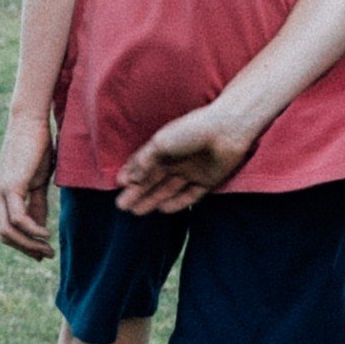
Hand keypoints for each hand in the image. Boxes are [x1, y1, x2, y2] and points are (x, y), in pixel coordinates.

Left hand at [0, 116, 55, 259]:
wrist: (32, 122)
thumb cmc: (36, 149)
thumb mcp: (38, 183)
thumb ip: (37, 206)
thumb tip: (40, 231)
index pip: (4, 229)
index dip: (22, 244)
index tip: (42, 253)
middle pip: (3, 234)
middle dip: (26, 249)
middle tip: (47, 255)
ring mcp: (0, 189)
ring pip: (8, 230)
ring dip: (29, 244)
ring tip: (48, 248)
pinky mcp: (10, 185)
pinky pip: (17, 217)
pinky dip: (32, 230)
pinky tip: (46, 233)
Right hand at [114, 104, 255, 214]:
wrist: (226, 131)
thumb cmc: (189, 131)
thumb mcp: (159, 144)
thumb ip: (143, 162)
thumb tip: (130, 180)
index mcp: (163, 148)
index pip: (142, 163)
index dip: (130, 174)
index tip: (118, 185)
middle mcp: (175, 161)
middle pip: (152, 180)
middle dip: (137, 193)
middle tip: (121, 206)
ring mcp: (191, 172)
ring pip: (167, 190)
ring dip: (152, 200)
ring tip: (136, 212)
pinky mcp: (207, 182)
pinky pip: (189, 196)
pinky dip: (176, 203)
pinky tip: (162, 210)